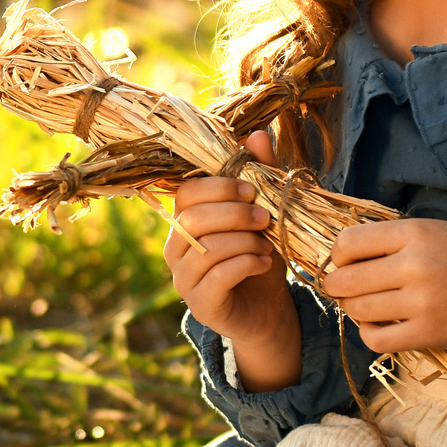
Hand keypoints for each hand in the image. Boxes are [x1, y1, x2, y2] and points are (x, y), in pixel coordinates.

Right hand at [165, 132, 301, 387]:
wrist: (269, 311)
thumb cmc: (261, 256)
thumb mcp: (266, 213)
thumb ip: (261, 175)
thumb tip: (256, 135)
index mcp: (186, 221)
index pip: (187, 193)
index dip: (220, 187)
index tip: (254, 190)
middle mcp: (176, 249)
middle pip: (192, 219)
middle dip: (234, 213)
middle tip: (265, 218)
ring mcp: (184, 279)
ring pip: (205, 248)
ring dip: (243, 241)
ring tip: (268, 244)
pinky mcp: (200, 305)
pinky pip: (216, 277)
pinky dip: (245, 264)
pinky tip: (263, 263)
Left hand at [317, 217, 446, 355]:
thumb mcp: (438, 231)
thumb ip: (395, 240)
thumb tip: (344, 256)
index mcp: (415, 233)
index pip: (348, 243)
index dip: (338, 256)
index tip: (346, 264)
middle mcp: (415, 264)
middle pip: (345, 280)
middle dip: (338, 287)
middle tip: (349, 289)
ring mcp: (422, 301)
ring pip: (357, 310)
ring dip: (355, 310)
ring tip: (370, 306)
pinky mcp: (430, 333)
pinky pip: (376, 339)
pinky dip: (370, 334)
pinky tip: (381, 326)